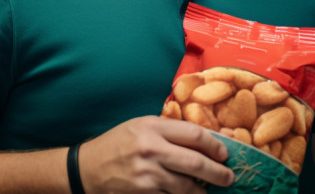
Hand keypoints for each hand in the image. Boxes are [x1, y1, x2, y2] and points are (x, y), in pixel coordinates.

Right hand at [78, 116, 234, 192]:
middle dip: (218, 173)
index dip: (216, 145)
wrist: (85, 168)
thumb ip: (171, 131)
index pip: (195, 134)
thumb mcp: (142, 126)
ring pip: (186, 187)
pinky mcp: (142, 193)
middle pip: (196, 162)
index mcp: (153, 126)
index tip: (224, 154)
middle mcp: (151, 149)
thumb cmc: (118, 143)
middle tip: (228, 178)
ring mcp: (146, 174)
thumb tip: (208, 140)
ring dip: (203, 192)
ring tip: (209, 191)